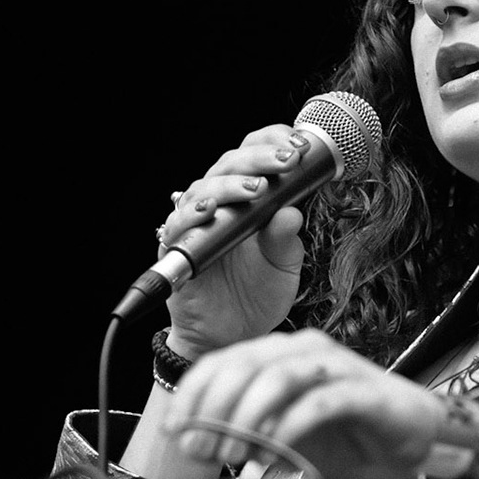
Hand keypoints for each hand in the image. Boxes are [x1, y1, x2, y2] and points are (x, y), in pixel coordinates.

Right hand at [155, 124, 314, 356]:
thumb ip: (287, 240)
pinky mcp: (176, 248)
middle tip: (287, 160)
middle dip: (261, 158)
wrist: (231, 336)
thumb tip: (291, 213)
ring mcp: (196, 224)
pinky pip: (179, 225)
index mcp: (247, 199)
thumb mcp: (283, 267)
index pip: (255, 154)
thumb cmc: (256, 295)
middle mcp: (220, 204)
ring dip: (231, 185)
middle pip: (231, 165)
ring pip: (205, 189)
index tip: (302, 146)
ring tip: (257, 188)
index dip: (274, 143)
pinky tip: (212, 211)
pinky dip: (193, 215)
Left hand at [163, 329, 448, 474]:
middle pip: (242, 366)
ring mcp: (335, 366)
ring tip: (234, 455)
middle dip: (213, 411)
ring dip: (246, 418)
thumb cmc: (348, 432)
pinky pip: (318, 402)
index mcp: (278, 353)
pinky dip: (289, 430)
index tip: (176, 433)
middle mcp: (303, 350)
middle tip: (202, 451)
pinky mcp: (363, 390)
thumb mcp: (287, 438)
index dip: (191, 397)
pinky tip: (275, 456)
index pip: (219, 362)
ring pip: (277, 378)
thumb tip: (212, 467)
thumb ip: (253, 445)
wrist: (414, 431)